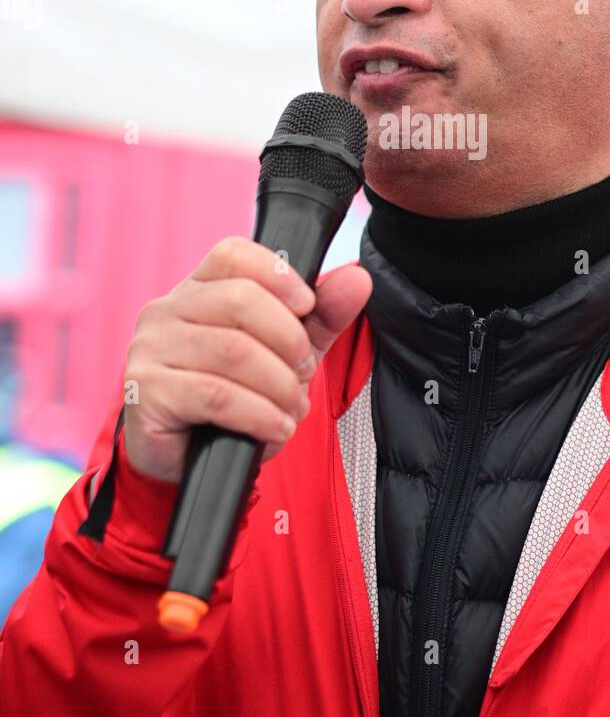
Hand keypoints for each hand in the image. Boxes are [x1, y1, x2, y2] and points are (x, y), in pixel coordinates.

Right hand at [122, 236, 371, 481]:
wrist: (189, 461)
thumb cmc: (234, 397)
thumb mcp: (287, 352)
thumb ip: (322, 316)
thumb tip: (357, 280)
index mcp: (197, 289)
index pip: (234, 254)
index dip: (278, 275)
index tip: (307, 306)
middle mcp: (166, 311)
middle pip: (240, 300)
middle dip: (289, 339)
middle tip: (304, 372)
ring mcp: (149, 349)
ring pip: (233, 351)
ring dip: (278, 384)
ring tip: (292, 408)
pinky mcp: (145, 392)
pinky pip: (216, 395)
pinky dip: (259, 414)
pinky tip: (276, 428)